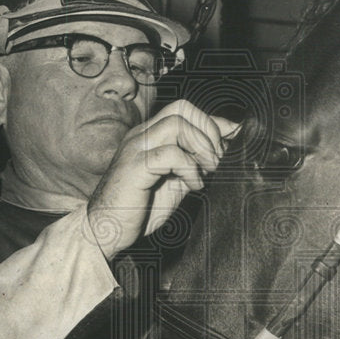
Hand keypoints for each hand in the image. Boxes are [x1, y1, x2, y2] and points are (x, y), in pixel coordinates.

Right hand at [86, 100, 240, 257]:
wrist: (106, 230)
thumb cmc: (138, 209)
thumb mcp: (175, 183)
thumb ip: (195, 164)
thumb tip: (224, 151)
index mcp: (150, 136)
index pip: (185, 111)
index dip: (214, 122)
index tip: (233, 140)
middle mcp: (141, 135)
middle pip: (182, 108)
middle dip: (209, 130)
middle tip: (217, 159)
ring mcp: (136, 148)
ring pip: (176, 124)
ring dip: (201, 147)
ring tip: (208, 171)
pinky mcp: (134, 167)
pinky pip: (169, 154)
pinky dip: (189, 168)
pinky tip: (193, 186)